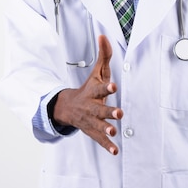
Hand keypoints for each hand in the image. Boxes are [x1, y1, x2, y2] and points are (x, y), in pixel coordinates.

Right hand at [52, 35, 122, 154]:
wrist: (68, 108)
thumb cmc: (88, 89)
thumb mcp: (96, 73)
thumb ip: (103, 56)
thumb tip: (104, 36)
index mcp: (93, 92)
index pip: (100, 88)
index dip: (107, 87)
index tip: (113, 86)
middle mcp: (91, 106)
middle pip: (100, 109)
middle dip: (109, 111)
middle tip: (118, 113)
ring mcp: (91, 120)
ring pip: (98, 125)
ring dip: (106, 129)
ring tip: (113, 132)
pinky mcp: (93, 131)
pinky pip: (99, 140)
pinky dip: (106, 146)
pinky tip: (115, 151)